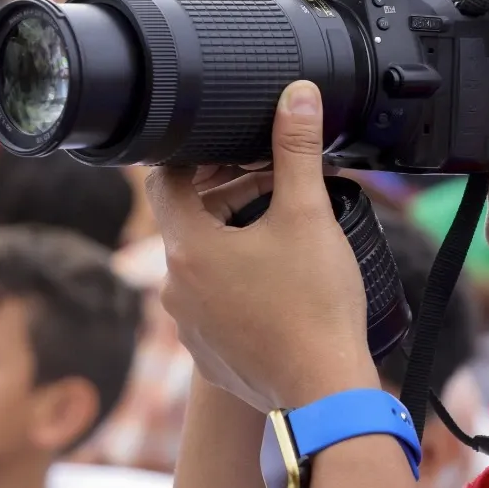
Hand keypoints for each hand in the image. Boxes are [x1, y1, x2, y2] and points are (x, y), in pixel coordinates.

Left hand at [147, 0, 377, 413]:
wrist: (325, 392)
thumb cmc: (315, 306)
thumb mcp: (308, 215)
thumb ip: (297, 150)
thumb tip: (297, 95)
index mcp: (187, 248)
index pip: (163, 181)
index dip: (193, 156)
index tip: (225, 145)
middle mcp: (174, 288)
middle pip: (186, 222)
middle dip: (222, 194)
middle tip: (267, 180)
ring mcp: (188, 326)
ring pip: (199, 266)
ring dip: (230, 241)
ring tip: (278, 229)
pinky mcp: (208, 355)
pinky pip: (212, 306)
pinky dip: (235, 285)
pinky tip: (275, 282)